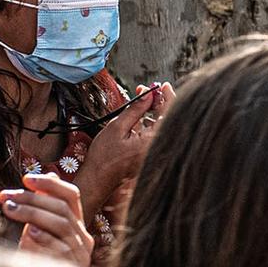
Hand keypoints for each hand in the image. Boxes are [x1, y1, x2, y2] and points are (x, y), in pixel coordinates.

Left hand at [0, 172, 95, 266]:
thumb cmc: (39, 263)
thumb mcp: (40, 232)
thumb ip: (42, 210)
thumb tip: (44, 175)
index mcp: (77, 226)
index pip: (71, 195)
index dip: (51, 184)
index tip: (26, 178)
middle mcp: (83, 238)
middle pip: (62, 208)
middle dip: (32, 199)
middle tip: (5, 197)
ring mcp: (79, 254)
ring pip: (61, 223)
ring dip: (32, 213)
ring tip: (8, 209)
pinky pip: (60, 248)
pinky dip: (44, 237)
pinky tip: (28, 232)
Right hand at [79, 82, 171, 206]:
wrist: (98, 180)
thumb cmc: (104, 158)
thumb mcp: (117, 127)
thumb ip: (135, 110)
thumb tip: (148, 95)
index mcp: (152, 140)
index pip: (169, 113)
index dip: (168, 96)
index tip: (162, 86)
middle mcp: (157, 147)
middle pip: (167, 118)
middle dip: (160, 102)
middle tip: (148, 92)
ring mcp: (154, 152)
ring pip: (161, 126)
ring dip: (154, 112)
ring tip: (141, 101)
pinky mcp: (150, 155)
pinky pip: (156, 135)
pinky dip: (150, 123)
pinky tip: (140, 117)